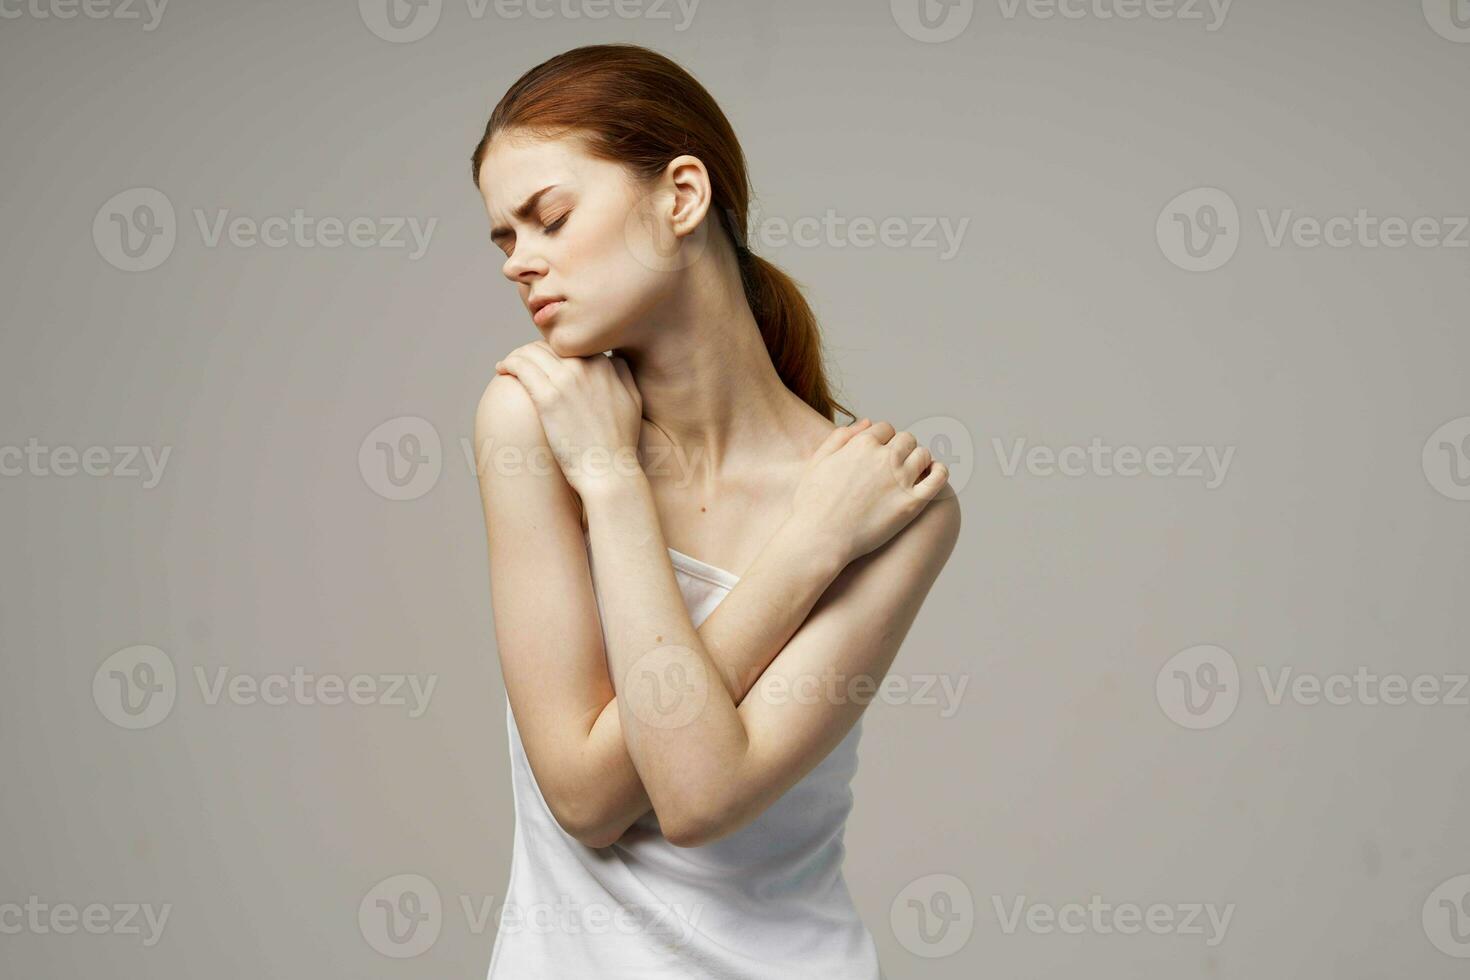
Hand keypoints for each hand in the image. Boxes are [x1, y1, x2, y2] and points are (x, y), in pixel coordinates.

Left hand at [494, 341, 643, 497]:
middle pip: (550, 345)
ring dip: (517, 354)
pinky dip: (508, 363)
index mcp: (605, 365)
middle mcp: (586, 367)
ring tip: (507, 365)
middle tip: (521, 361)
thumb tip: (612, 360)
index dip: (556, 350)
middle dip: (534, 350)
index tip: (545, 360)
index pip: (572, 344)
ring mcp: (566, 380)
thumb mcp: (633, 401)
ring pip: (532, 351)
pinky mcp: (548, 397)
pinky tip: (501, 370)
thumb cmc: (619, 443)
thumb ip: (623, 375)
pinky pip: (520, 367)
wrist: (608, 471)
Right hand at [788, 418, 949, 567]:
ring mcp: (901, 479)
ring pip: (923, 455)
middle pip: (906, 439)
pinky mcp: (913, 502)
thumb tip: (867, 421)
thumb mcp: (818, 461)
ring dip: (918, 459)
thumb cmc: (813, 504)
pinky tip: (934, 474)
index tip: (879, 453)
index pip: (885, 428)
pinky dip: (939, 471)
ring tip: (911, 472)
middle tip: (894, 466)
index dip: (883, 440)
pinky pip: (938, 478)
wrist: (820, 540)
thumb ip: (840, 437)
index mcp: (862, 444)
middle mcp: (884, 456)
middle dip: (901, 449)